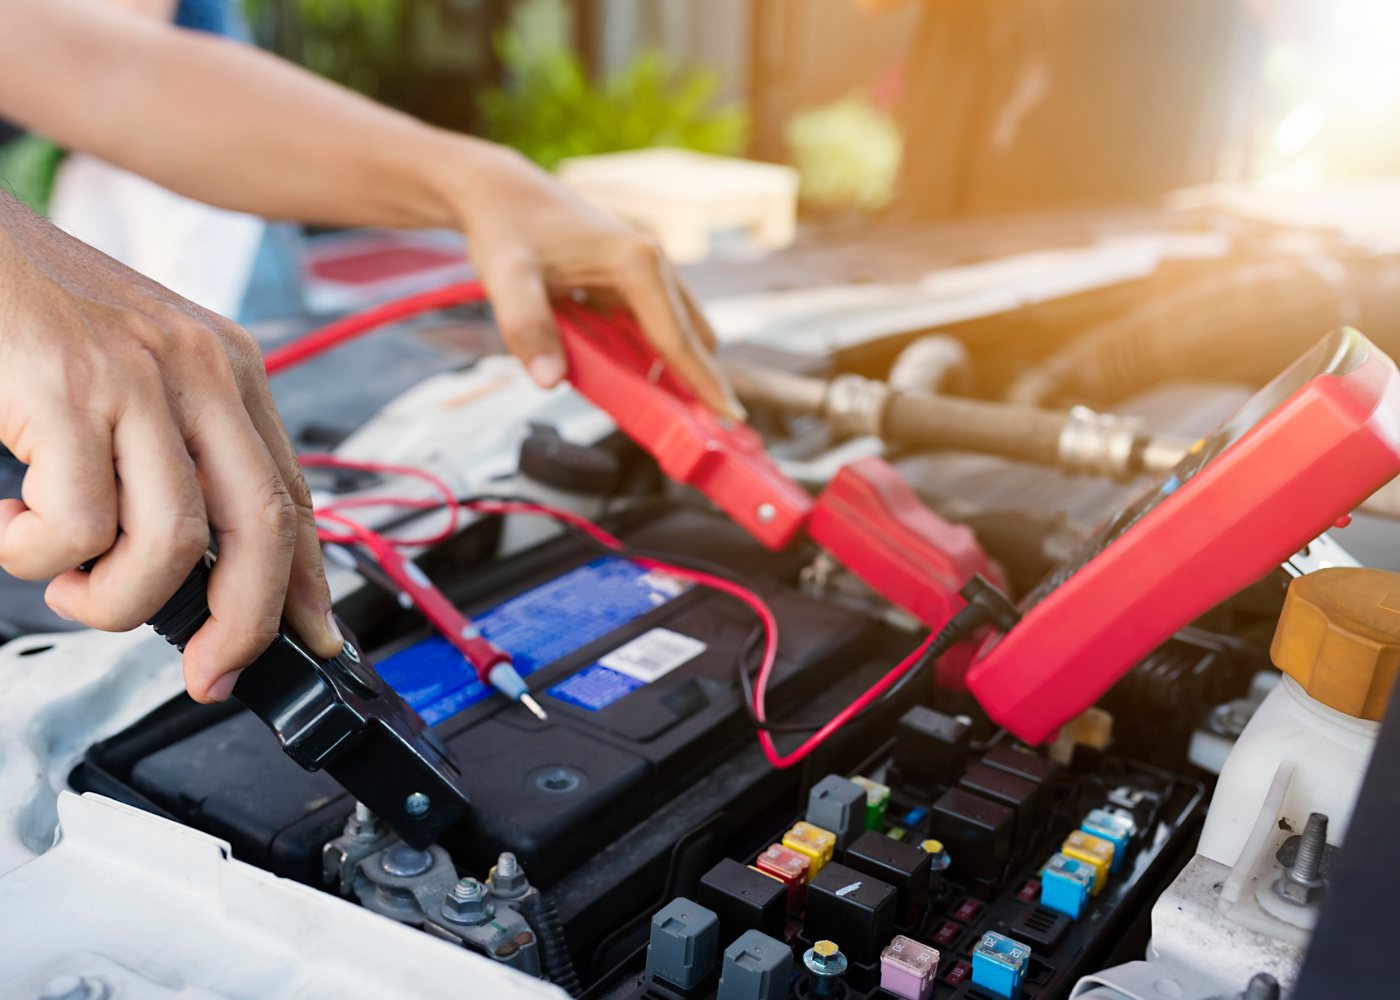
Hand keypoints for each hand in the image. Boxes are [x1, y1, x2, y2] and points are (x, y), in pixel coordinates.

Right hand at [0, 194, 341, 700]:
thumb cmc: (27, 309)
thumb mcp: (130, 373)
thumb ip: (175, 453)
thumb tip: (202, 561)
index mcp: (227, 366)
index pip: (293, 494)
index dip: (307, 582)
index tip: (312, 639)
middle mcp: (199, 368)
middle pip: (264, 528)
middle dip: (246, 623)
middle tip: (212, 673)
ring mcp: (135, 378)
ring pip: (173, 544)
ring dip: (115, 598)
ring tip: (68, 580)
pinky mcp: (64, 390)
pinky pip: (78, 527)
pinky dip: (36, 556)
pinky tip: (9, 527)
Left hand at [441, 141, 745, 420]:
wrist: (500, 193)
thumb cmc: (507, 231)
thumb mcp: (506, 278)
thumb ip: (526, 327)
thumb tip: (549, 381)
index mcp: (638, 264)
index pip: (679, 339)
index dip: (704, 384)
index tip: (732, 418)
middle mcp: (654, 263)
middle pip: (694, 337)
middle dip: (698, 383)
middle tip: (698, 433)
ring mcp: (649, 268)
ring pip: (681, 330)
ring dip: (676, 370)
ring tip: (670, 415)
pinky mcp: (635, 276)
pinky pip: (657, 324)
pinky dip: (655, 355)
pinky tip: (634, 379)